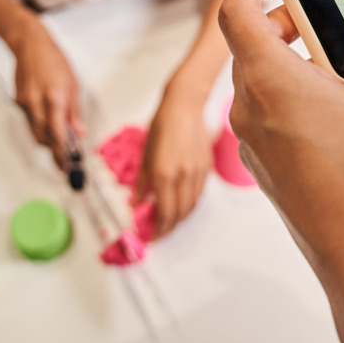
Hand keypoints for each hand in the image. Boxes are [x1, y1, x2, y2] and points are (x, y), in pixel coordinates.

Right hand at [13, 26, 84, 168]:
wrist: (30, 45)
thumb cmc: (54, 61)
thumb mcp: (73, 84)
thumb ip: (74, 111)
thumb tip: (79, 133)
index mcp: (55, 97)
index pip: (58, 133)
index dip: (62, 152)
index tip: (68, 165)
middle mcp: (37, 103)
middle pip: (44, 138)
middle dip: (54, 151)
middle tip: (65, 161)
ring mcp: (25, 103)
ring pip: (35, 132)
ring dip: (47, 142)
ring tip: (60, 147)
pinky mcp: (18, 103)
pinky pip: (30, 122)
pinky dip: (40, 128)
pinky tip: (49, 127)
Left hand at [134, 87, 211, 237]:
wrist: (184, 106)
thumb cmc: (161, 126)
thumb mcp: (145, 154)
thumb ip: (142, 183)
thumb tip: (136, 204)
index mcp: (164, 173)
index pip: (164, 213)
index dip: (158, 230)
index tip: (150, 236)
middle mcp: (183, 175)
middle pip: (180, 214)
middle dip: (169, 228)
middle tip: (159, 233)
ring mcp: (198, 171)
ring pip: (192, 206)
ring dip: (181, 218)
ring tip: (169, 222)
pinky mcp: (207, 166)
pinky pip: (199, 192)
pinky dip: (190, 203)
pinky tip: (181, 203)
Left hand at [219, 0, 343, 342]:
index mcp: (270, 82)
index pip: (234, 12)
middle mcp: (251, 111)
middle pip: (249, 45)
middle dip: (281, 20)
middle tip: (318, 14)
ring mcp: (256, 145)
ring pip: (262, 81)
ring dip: (292, 59)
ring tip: (340, 60)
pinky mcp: (270, 169)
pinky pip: (271, 114)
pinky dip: (295, 94)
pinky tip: (341, 108)